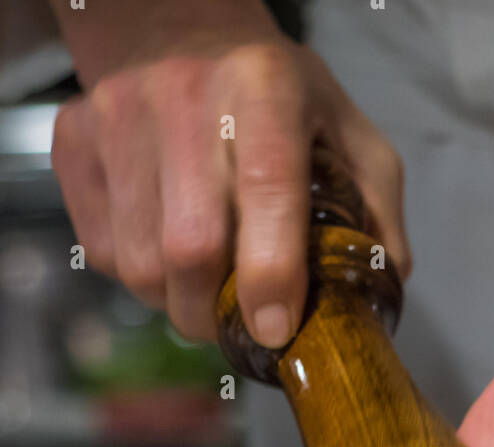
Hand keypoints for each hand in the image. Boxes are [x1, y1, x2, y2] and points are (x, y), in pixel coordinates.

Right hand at [50, 0, 409, 343]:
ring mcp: (118, 115)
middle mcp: (184, 95)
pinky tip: (165, 254)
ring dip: (176, 301)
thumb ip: (376, 211)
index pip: (265, 189)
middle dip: (218, 313)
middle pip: (190, 247)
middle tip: (237, 323)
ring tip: (204, 288)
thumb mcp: (348, 134)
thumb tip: (380, 290)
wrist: (178, 28)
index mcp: (265, 90)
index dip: (270, 274)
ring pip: (140, 263)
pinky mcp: (75, 139)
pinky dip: (137, 276)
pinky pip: (101, 250)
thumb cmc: (277, 98)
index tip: (276, 330)